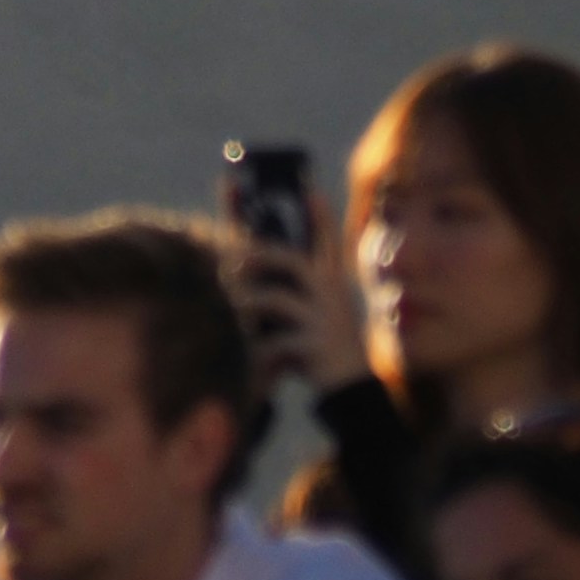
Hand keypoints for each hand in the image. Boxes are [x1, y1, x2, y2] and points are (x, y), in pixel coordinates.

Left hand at [231, 206, 361, 394]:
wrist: (352, 392)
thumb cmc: (320, 343)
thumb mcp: (310, 310)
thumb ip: (285, 288)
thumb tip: (242, 262)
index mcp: (331, 280)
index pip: (327, 237)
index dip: (318, 212)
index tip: (308, 186)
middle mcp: (331, 293)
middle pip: (288, 259)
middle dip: (254, 256)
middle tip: (227, 260)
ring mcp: (324, 319)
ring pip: (274, 299)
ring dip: (246, 303)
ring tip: (230, 308)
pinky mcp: (315, 347)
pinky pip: (273, 342)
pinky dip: (255, 349)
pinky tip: (247, 357)